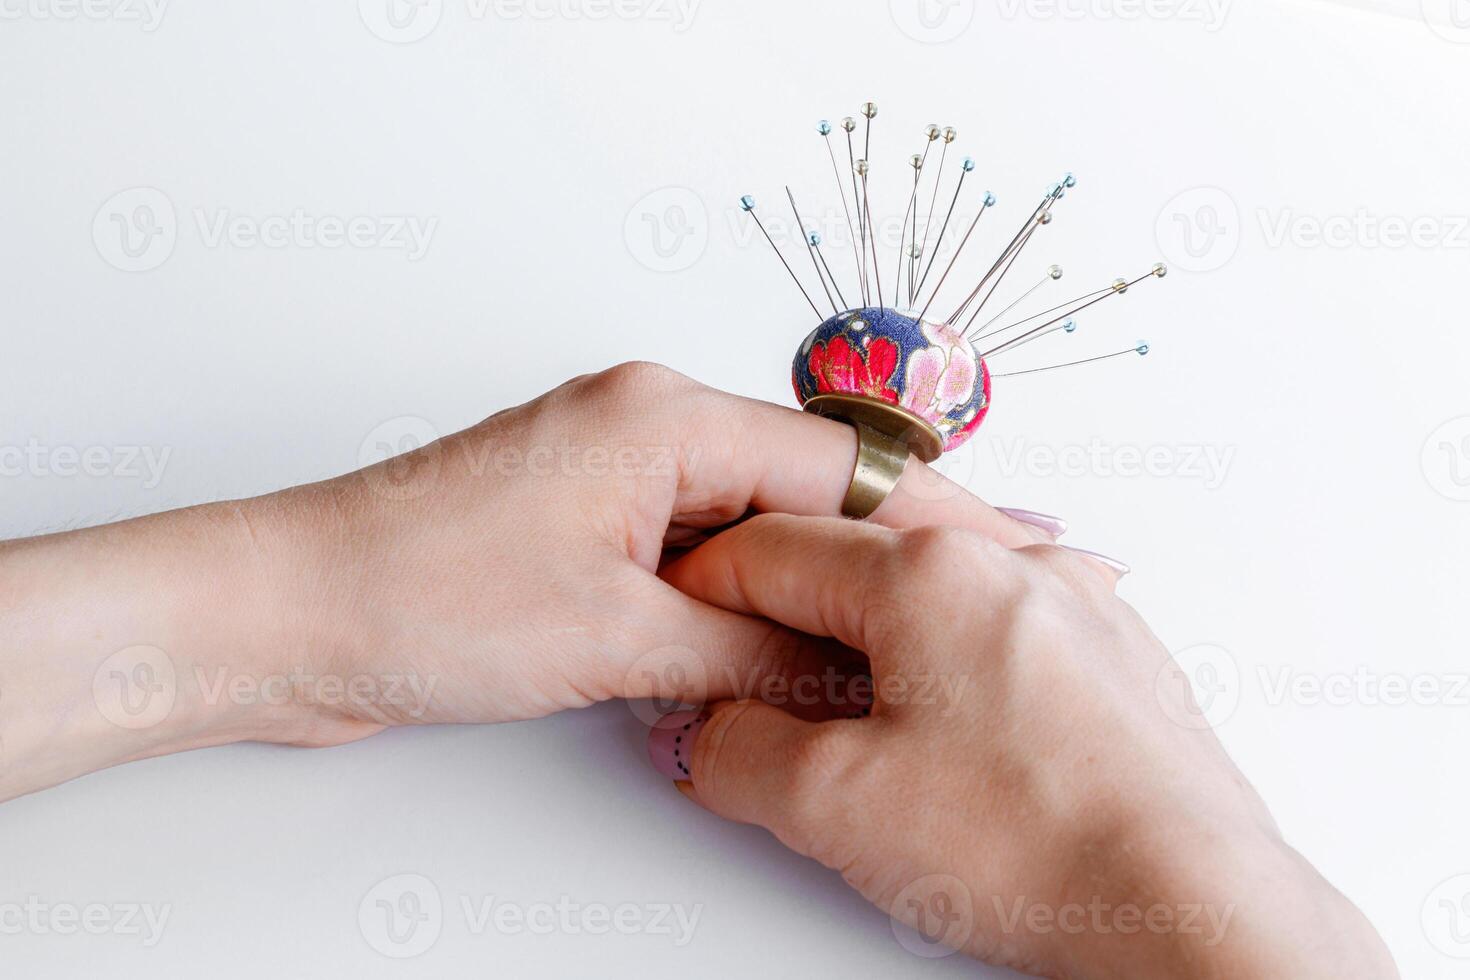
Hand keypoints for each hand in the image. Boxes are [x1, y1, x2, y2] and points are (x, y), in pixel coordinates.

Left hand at [0, 362, 1054, 799]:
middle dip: (892, 551)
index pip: (840, 465)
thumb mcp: (615, 634)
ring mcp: (614, 479)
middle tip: (990, 594)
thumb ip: (750, 644)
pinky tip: (797, 641)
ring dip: (818, 583)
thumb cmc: (410, 592)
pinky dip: (749, 600)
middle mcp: (644, 429)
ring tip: (913, 632)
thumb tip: (845, 663)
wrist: (284, 618)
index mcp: (661, 415)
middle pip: (806, 490)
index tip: (1014, 554)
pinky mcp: (584, 530)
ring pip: (757, 528)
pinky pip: (699, 557)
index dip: (936, 520)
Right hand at [652, 515, 1397, 978]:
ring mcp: (1073, 600)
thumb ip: (738, 752)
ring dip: (864, 607)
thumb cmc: (1046, 848)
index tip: (679, 619)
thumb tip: (712, 735)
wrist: (1192, 905)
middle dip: (787, 576)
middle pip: (858, 532)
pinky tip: (927, 701)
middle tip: (740, 630)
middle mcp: (1012, 562)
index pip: (776, 546)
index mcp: (932, 571)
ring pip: (931, 567)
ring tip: (825, 674)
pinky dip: (939, 636)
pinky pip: (997, 609)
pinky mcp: (1110, 650)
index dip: (706, 583)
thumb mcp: (835, 808)